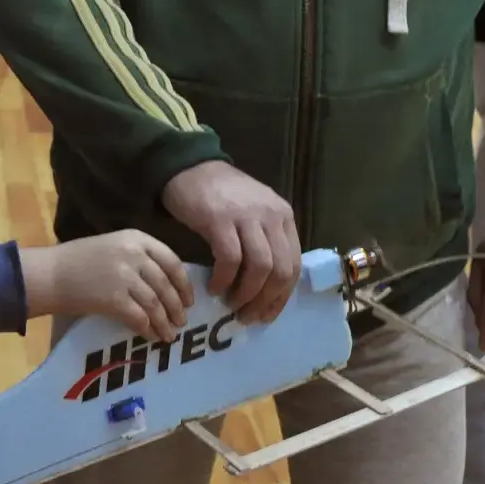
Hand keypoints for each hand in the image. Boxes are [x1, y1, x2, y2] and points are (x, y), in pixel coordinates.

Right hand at [21, 230, 193, 342]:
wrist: (51, 274)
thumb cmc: (79, 261)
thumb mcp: (114, 246)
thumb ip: (139, 257)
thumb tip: (167, 284)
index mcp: (136, 238)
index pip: (172, 261)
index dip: (184, 284)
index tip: (189, 299)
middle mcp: (134, 254)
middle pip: (166, 285)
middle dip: (176, 307)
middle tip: (181, 322)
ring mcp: (124, 276)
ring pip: (155, 304)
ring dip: (165, 323)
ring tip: (169, 335)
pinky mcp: (114, 298)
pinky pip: (139, 317)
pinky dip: (148, 329)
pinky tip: (150, 336)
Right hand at [160, 161, 299, 323]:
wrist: (190, 167)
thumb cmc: (221, 195)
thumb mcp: (255, 213)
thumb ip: (266, 240)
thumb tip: (267, 287)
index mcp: (283, 216)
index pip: (294, 264)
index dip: (282, 296)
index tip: (267, 315)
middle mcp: (271, 215)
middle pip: (281, 270)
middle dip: (266, 301)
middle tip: (248, 316)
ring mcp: (247, 216)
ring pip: (260, 267)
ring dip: (247, 294)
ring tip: (232, 306)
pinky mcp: (221, 219)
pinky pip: (230, 259)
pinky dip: (224, 279)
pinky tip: (214, 288)